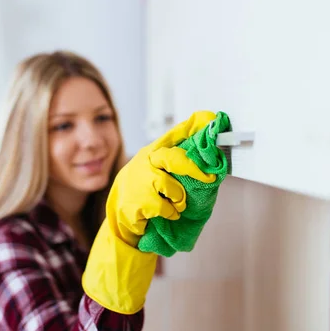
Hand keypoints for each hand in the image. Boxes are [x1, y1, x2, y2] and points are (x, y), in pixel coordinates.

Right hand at [107, 110, 217, 247]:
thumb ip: (177, 160)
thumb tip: (206, 154)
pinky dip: (170, 213)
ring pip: (172, 188)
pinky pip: (164, 208)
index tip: (209, 118)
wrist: (120, 212)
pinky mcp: (137, 201)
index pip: (174, 134)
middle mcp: (145, 162)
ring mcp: (139, 181)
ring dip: (179, 199)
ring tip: (176, 203)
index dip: (191, 126)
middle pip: (173, 159)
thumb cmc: (144, 188)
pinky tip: (166, 213)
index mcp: (153, 151)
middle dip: (194, 168)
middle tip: (209, 178)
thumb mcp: (157, 168)